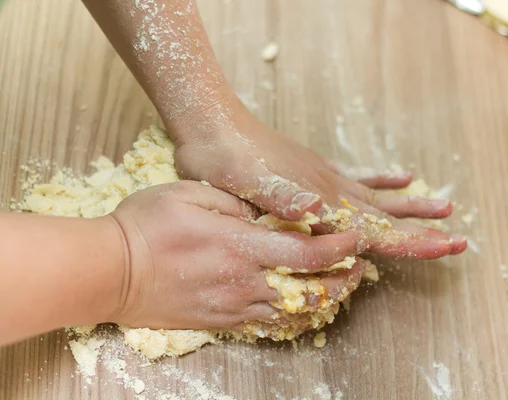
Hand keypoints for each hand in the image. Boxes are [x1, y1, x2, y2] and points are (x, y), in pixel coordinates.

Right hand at [107, 180, 364, 330]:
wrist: (110, 272)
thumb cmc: (146, 226)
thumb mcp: (192, 193)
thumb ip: (236, 202)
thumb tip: (263, 212)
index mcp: (242, 246)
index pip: (308, 253)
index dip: (341, 248)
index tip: (357, 240)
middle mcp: (245, 281)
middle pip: (311, 291)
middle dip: (343, 281)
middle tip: (358, 268)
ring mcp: (233, 306)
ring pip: (293, 312)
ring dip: (323, 300)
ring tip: (337, 287)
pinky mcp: (220, 321)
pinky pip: (266, 324)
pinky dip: (291, 316)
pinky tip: (298, 306)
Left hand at [172, 98, 466, 259]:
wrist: (213, 124)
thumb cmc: (222, 161)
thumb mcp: (244, 183)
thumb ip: (281, 196)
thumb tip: (319, 208)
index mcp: (319, 202)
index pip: (375, 228)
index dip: (412, 241)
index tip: (448, 245)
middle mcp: (330, 190)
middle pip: (386, 216)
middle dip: (423, 230)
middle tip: (460, 238)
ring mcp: (325, 177)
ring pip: (378, 197)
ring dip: (411, 205)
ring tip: (444, 206)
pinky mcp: (315, 168)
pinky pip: (356, 176)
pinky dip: (380, 179)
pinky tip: (400, 176)